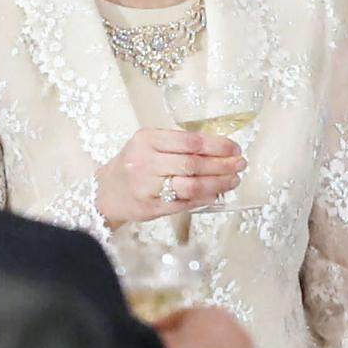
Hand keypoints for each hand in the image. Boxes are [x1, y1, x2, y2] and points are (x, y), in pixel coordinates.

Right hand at [94, 127, 243, 225]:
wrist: (107, 191)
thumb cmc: (135, 164)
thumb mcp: (149, 145)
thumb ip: (180, 145)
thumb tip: (223, 149)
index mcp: (147, 140)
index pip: (190, 141)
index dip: (218, 145)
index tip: (235, 148)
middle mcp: (145, 162)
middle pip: (194, 164)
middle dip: (223, 165)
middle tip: (240, 165)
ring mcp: (147, 186)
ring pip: (191, 186)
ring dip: (218, 184)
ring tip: (233, 180)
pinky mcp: (151, 207)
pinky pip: (185, 203)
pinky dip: (205, 199)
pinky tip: (216, 194)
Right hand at [150, 305, 252, 347]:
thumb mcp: (160, 347)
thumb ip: (158, 338)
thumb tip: (160, 338)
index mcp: (207, 311)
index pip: (178, 316)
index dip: (161, 328)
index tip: (148, 338)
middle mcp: (231, 323)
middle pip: (201, 330)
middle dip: (185, 340)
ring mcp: (245, 345)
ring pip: (216, 346)